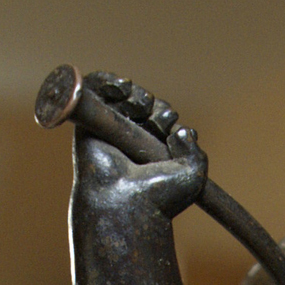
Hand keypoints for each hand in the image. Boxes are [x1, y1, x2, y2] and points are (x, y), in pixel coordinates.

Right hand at [76, 80, 206, 221]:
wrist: (128, 203)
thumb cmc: (159, 197)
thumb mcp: (192, 176)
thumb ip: (196, 152)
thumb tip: (182, 132)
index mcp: (152, 152)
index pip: (160, 120)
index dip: (167, 116)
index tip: (172, 128)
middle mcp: (130, 141)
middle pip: (143, 105)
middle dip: (154, 105)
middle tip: (159, 120)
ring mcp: (110, 132)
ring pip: (122, 97)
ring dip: (136, 94)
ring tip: (142, 104)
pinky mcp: (89, 125)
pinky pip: (93, 92)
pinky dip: (106, 81)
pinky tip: (122, 86)